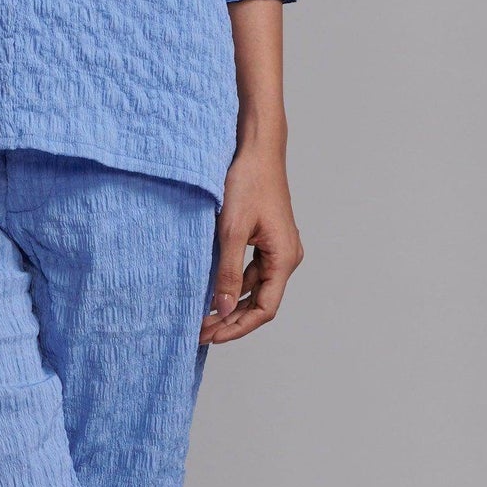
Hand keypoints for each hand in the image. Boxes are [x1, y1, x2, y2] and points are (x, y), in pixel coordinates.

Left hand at [201, 137, 301, 345]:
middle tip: (200, 332)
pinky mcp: (267, 240)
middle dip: (231, 320)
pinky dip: (234, 284)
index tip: (211, 336)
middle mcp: (286, 257)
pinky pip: (253, 271)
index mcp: (284, 258)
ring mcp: (278, 249)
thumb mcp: (231, 231)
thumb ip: (228, 273)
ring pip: (256, 288)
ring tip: (202, 316)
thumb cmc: (248, 183)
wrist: (257, 150)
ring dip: (231, 304)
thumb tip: (223, 309)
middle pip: (261, 302)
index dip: (238, 327)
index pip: (264, 309)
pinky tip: (212, 289)